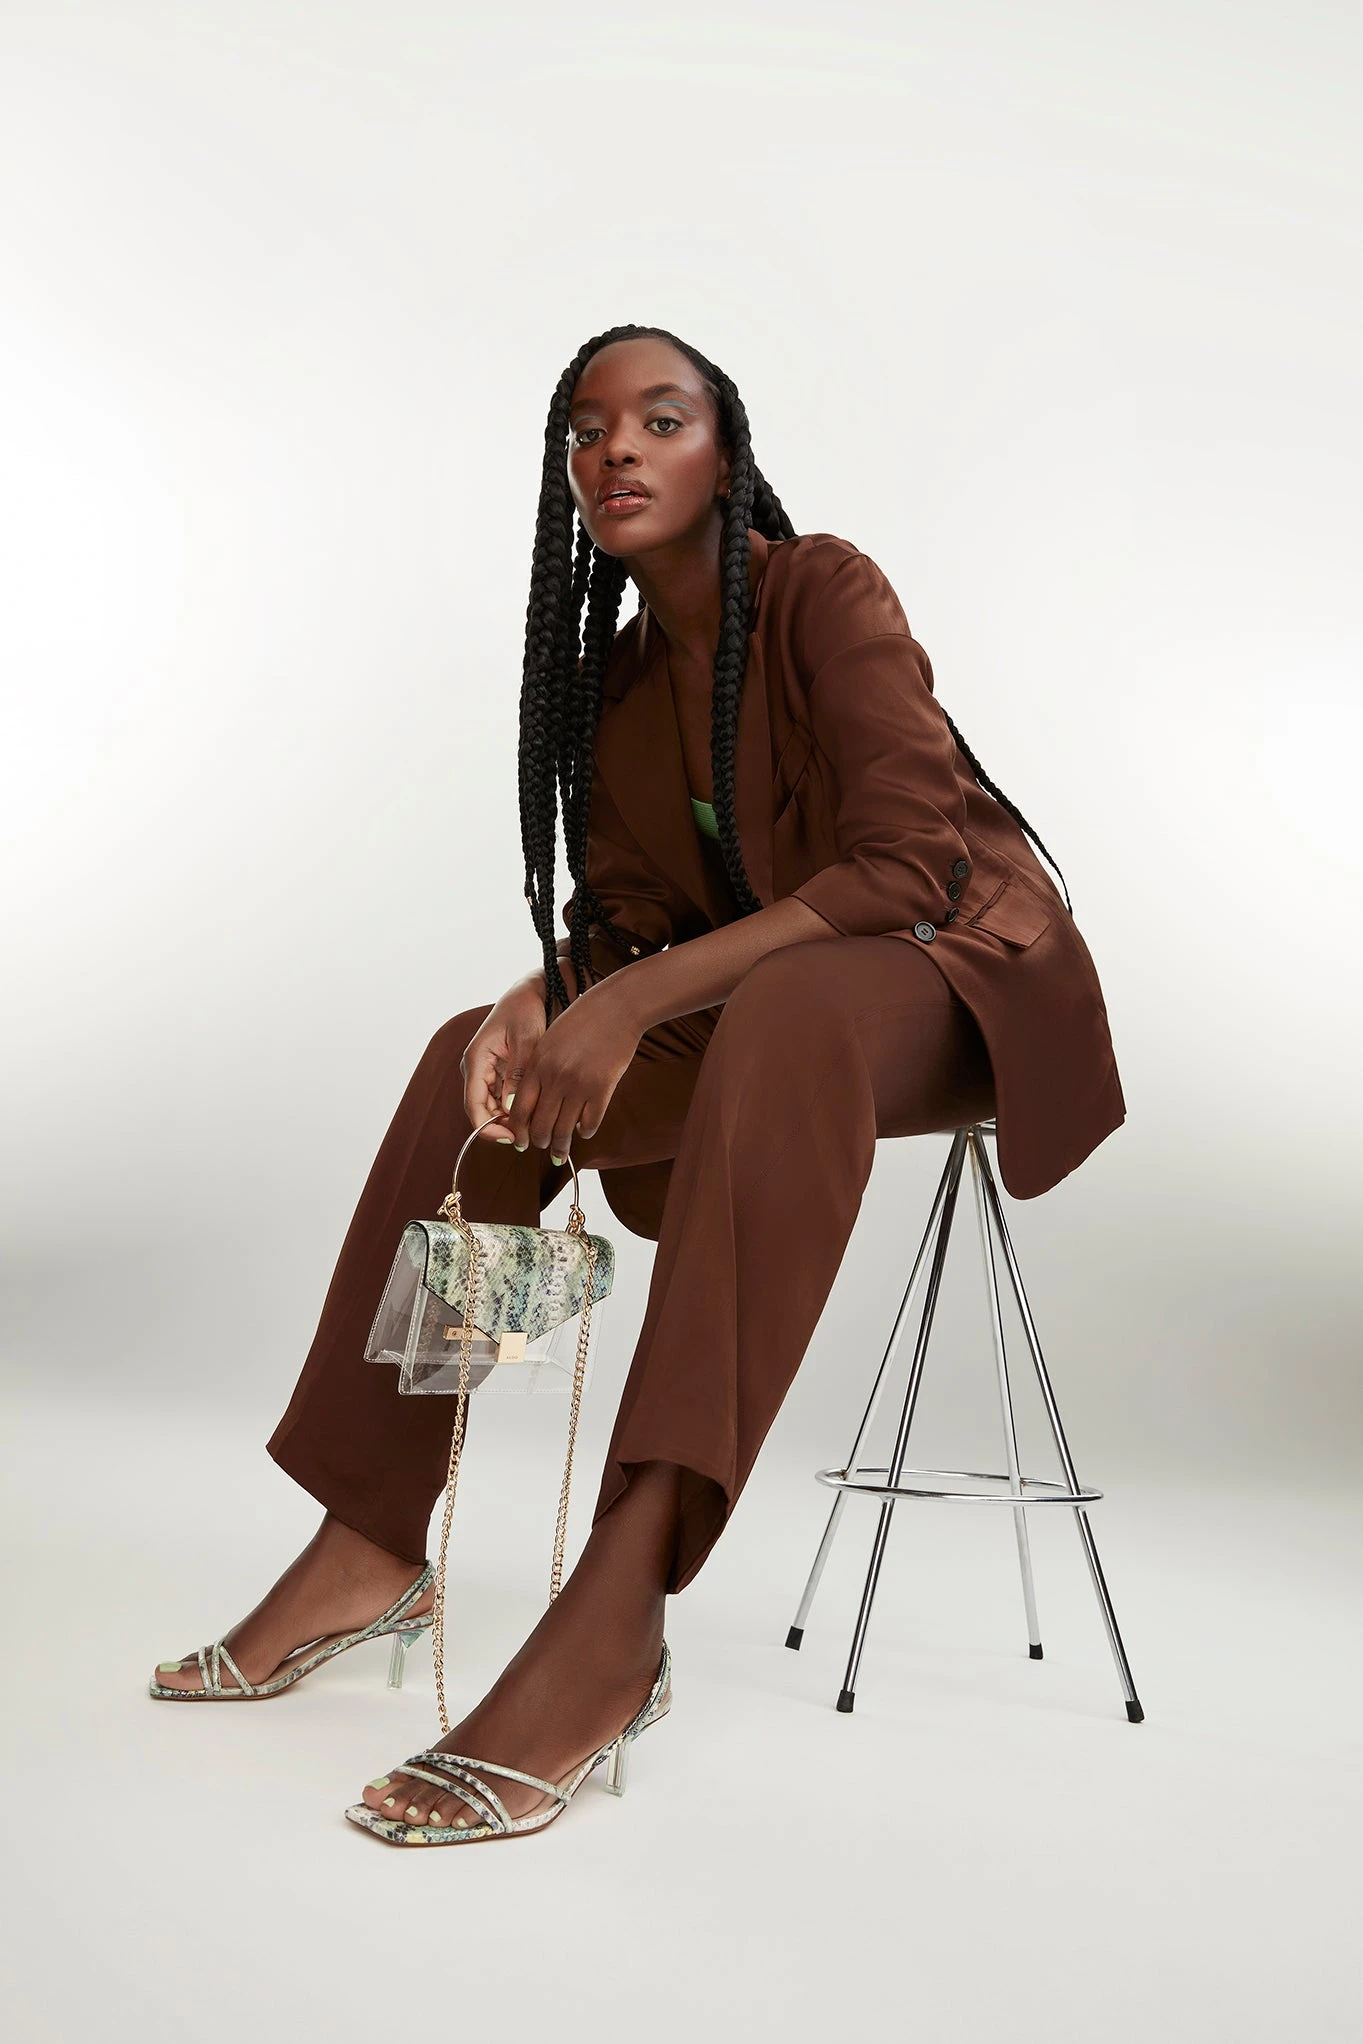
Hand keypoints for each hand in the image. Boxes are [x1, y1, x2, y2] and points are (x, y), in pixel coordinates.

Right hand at [460, 971, 563, 1142]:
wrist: (530, 993)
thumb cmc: (526, 1010)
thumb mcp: (526, 1039)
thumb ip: (519, 1073)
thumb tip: (512, 1108)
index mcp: (475, 1059)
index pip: (473, 1104)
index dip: (488, 1127)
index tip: (510, 1139)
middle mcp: (476, 1068)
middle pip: (482, 1110)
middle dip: (502, 1126)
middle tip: (529, 1138)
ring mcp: (486, 1071)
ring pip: (493, 1107)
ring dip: (510, 1119)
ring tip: (535, 1127)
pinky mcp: (498, 1072)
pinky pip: (503, 1098)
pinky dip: (516, 1108)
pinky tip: (535, 1114)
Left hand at [500, 973, 641, 1159]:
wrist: (617, 1007)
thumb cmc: (582, 1020)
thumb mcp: (550, 1040)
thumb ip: (539, 1068)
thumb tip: (532, 1102)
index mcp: (537, 1064)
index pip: (519, 1109)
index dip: (518, 1130)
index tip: (521, 1139)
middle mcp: (554, 1078)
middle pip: (540, 1125)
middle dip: (539, 1142)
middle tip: (542, 1148)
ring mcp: (578, 1085)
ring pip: (564, 1130)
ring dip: (561, 1146)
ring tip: (560, 1153)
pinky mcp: (602, 1089)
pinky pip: (590, 1122)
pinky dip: (585, 1131)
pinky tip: (584, 1131)